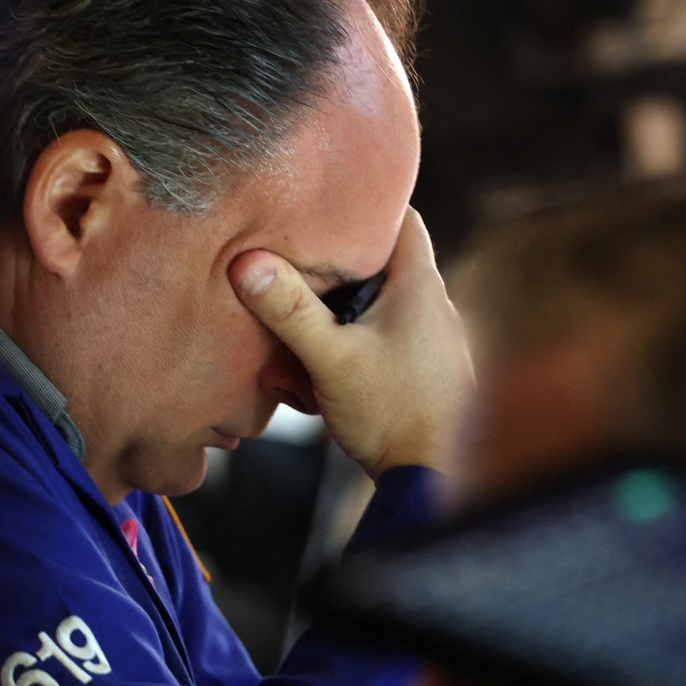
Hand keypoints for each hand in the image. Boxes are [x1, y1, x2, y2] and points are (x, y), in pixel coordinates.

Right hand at [229, 209, 474, 478]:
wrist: (434, 481)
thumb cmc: (392, 416)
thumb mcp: (331, 361)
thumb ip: (290, 312)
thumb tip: (248, 264)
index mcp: (420, 285)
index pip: (400, 216)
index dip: (363, 204)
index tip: (323, 204)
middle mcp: (436, 304)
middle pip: (387, 258)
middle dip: (344, 257)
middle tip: (299, 253)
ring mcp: (436, 336)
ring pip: (386, 297)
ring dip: (351, 299)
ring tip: (307, 302)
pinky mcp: (427, 366)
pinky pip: (391, 330)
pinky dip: (363, 330)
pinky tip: (332, 349)